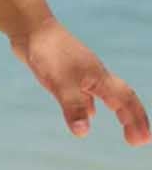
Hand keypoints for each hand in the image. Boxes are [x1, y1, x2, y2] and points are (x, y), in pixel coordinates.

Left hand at [11, 17, 149, 146]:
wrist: (30, 28)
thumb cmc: (47, 52)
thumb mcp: (60, 82)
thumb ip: (73, 106)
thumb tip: (83, 132)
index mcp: (98, 77)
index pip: (125, 101)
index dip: (136, 120)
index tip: (143, 140)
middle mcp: (94, 75)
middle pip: (122, 98)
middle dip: (133, 118)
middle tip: (139, 139)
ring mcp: (81, 73)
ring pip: (106, 95)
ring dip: (118, 110)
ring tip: (125, 126)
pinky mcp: (66, 72)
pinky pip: (88, 93)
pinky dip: (92, 105)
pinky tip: (87, 113)